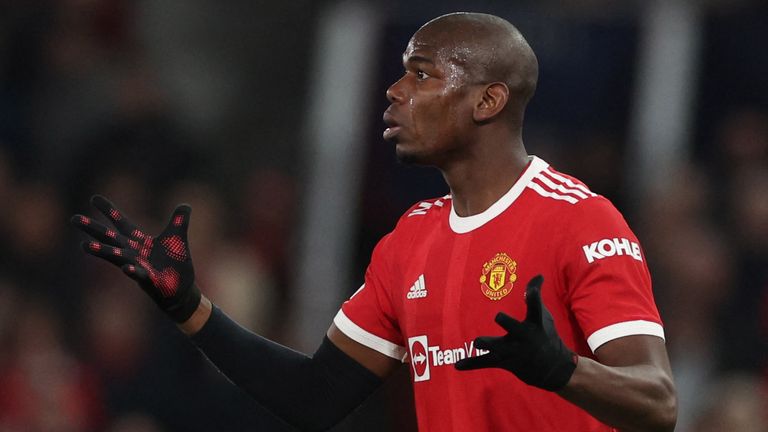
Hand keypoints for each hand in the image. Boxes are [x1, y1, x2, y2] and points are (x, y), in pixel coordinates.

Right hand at [71, 195, 200, 322]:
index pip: (121, 223)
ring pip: (116, 257)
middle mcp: (133, 253)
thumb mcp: (178, 238)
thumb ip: (178, 221)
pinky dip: (132, 271)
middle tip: (73, 218)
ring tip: (84, 245)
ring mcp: (138, 266)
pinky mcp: (149, 280)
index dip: (110, 210)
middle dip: (93, 228)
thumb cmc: (175, 264)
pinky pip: (139, 275)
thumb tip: (185, 204)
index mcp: (139, 241)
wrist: (182, 289)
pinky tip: (127, 268)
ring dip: (102, 251)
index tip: (94, 198)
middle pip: (110, 238)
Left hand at [455, 275, 576, 390]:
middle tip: (499, 316)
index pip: (535, 307)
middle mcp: (524, 336)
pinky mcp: (502, 361)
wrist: (552, 368)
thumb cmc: (545, 335)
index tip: (531, 290)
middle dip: (507, 322)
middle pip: (513, 327)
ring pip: (496, 347)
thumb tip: (538, 275)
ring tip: (478, 341)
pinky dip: (472, 363)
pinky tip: (458, 364)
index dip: (533, 297)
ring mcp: (512, 350)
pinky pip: (484, 362)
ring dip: (487, 343)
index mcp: (535, 323)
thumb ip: (536, 294)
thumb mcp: (544, 315)